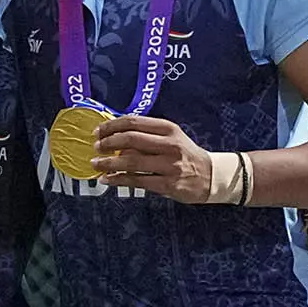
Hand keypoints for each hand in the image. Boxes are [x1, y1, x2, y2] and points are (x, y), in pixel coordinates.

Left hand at [93, 114, 221, 200]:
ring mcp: (170, 165)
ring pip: (131, 161)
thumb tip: (113, 138)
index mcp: (169, 129)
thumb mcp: (171, 138)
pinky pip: (137, 181)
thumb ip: (146, 136)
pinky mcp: (169, 184)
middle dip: (108, 143)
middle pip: (131, 139)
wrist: (212, 175)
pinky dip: (118, 180)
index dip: (112, 126)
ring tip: (95, 163)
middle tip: (96, 147)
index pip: (134, 122)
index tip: (98, 131)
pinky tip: (106, 179)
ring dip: (108, 163)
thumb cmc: (184, 155)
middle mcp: (170, 145)